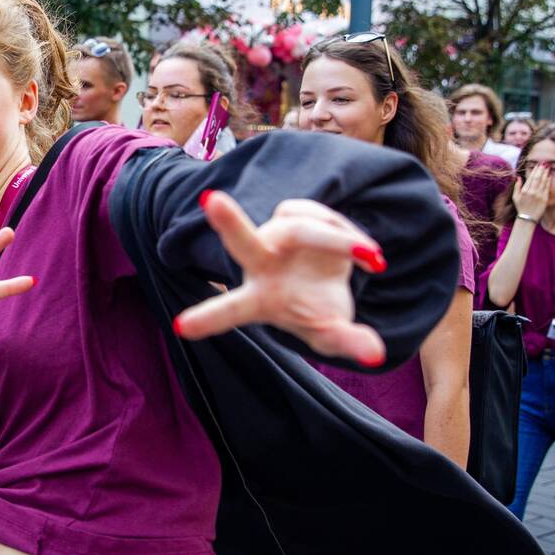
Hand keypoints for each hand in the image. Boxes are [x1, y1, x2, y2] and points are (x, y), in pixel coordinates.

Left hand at [173, 191, 387, 366]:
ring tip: (372, 259)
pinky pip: (319, 216)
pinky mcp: (292, 215)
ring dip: (339, 242)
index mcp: (257, 300)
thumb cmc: (317, 314)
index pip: (230, 310)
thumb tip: (373, 353)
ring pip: (301, 228)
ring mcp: (274, 234)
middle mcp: (259, 262)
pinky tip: (364, 253)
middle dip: (230, 222)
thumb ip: (346, 342)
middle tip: (211, 200)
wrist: (328, 283)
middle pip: (242, 242)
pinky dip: (348, 235)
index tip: (181, 328)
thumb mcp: (330, 334)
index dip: (208, 319)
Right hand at [512, 162, 549, 219]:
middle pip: (537, 178)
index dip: (535, 170)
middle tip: (544, 163)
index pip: (530, 178)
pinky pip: (547, 188)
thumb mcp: (515, 197)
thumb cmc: (520, 207)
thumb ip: (517, 186)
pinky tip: (549, 176)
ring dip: (545, 174)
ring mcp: (539, 195)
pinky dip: (548, 181)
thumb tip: (518, 177)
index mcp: (524, 191)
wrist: (527, 218)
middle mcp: (532, 192)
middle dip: (541, 170)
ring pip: (543, 182)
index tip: (538, 165)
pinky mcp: (544, 199)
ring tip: (547, 167)